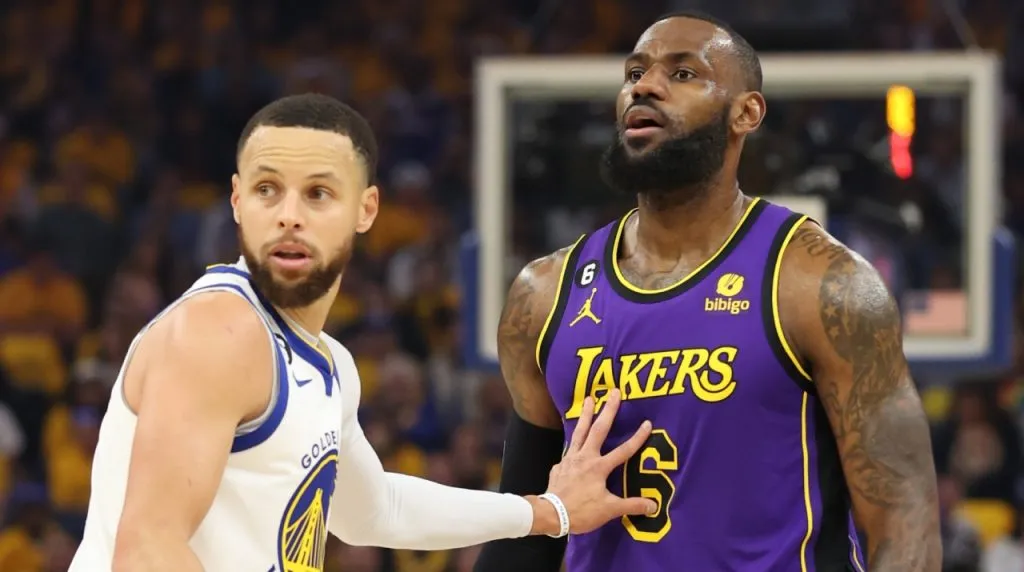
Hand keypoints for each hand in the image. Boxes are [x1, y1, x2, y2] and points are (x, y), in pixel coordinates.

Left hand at [531, 389, 656, 535]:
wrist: (551, 514)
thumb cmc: (581, 511)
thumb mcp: (609, 510)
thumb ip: (631, 505)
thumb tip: (653, 505)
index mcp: (599, 467)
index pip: (623, 450)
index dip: (637, 437)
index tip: (647, 423)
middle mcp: (585, 457)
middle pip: (598, 429)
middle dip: (608, 410)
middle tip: (614, 392)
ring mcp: (570, 459)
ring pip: (579, 432)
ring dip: (585, 414)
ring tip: (588, 398)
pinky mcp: (560, 466)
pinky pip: (568, 449)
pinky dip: (573, 441)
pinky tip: (574, 441)